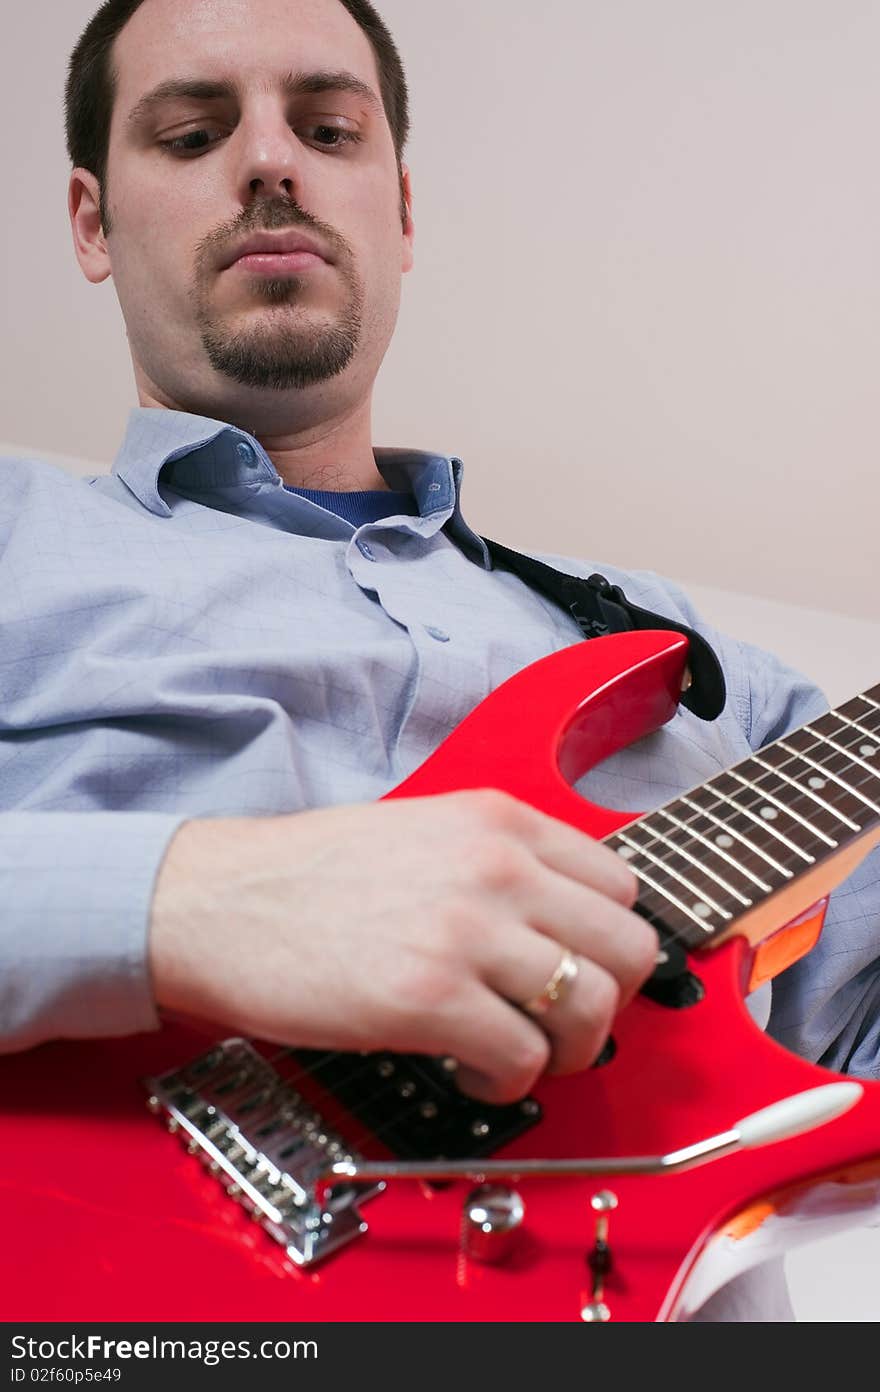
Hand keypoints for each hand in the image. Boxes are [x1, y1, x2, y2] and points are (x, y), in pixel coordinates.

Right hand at [149, 790, 655, 1103]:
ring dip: (567, 1052)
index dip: (607, 945)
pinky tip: (470, 1073)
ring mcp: (466, 930)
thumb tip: (563, 928)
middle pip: (628, 950)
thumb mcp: (425, 832)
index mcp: (498, 821)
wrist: (216, 900)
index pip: (621, 886)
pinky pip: (523, 1059)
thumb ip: (501, 863)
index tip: (581, 972)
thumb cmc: (307, 874)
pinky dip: (508, 1083)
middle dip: (607, 1003)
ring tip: (519, 1056)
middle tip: (562, 1024)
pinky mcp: (428, 997)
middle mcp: (497, 866)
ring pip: (591, 1009)